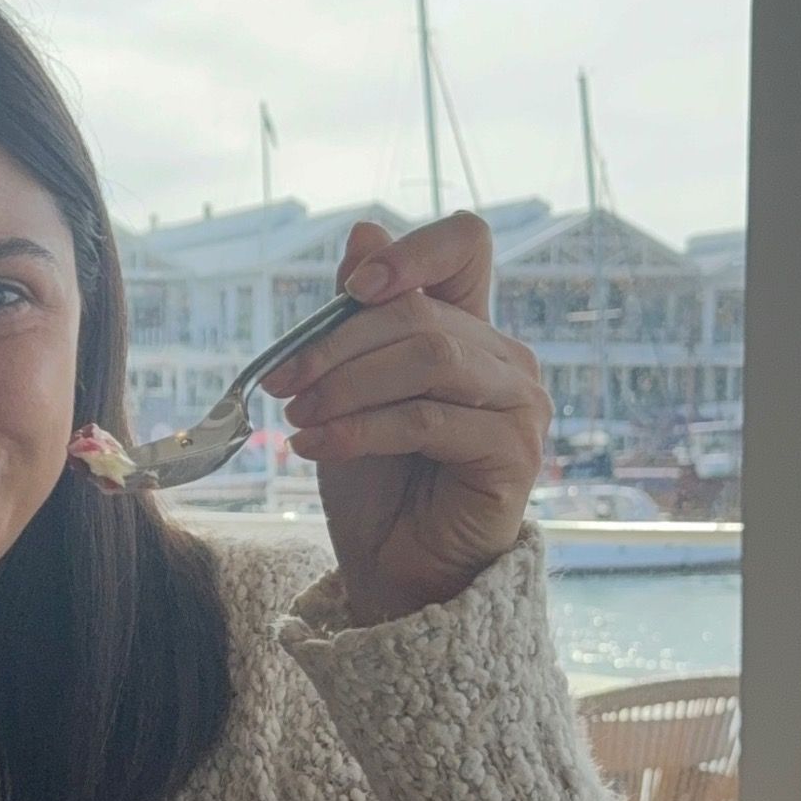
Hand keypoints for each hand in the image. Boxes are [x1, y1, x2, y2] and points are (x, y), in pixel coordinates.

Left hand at [260, 209, 550, 624]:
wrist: (395, 570)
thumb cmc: (376, 482)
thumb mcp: (350, 390)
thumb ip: (358, 320)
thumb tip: (363, 230)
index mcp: (469, 329)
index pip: (465, 245)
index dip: (411, 252)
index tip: (351, 291)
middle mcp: (505, 359)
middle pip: (422, 313)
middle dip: (336, 345)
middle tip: (282, 383)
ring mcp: (519, 405)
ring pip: (427, 359)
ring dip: (347, 386)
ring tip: (299, 419)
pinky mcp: (514, 453)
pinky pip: (428, 420)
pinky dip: (361, 429)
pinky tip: (317, 446)